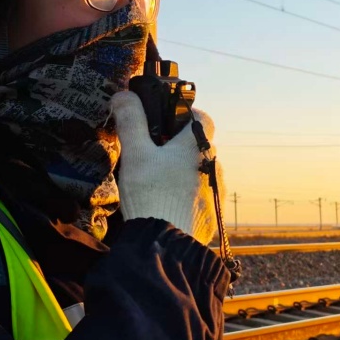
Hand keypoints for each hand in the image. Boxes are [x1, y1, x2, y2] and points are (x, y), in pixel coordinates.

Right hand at [110, 91, 224, 245]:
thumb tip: (124, 95)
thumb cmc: (151, 193)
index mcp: (197, 145)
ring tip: (156, 183)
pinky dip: (185, 196)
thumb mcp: (135, 153)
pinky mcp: (212, 214)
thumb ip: (131, 121)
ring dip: (183, 173)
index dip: (184, 115)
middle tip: (151, 155)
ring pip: (199, 172)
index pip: (201, 117)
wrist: (165, 244)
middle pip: (197, 146)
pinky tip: (165, 204)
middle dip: (177, 147)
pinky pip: (199, 197)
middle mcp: (212, 165)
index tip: (165, 121)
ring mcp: (215, 191)